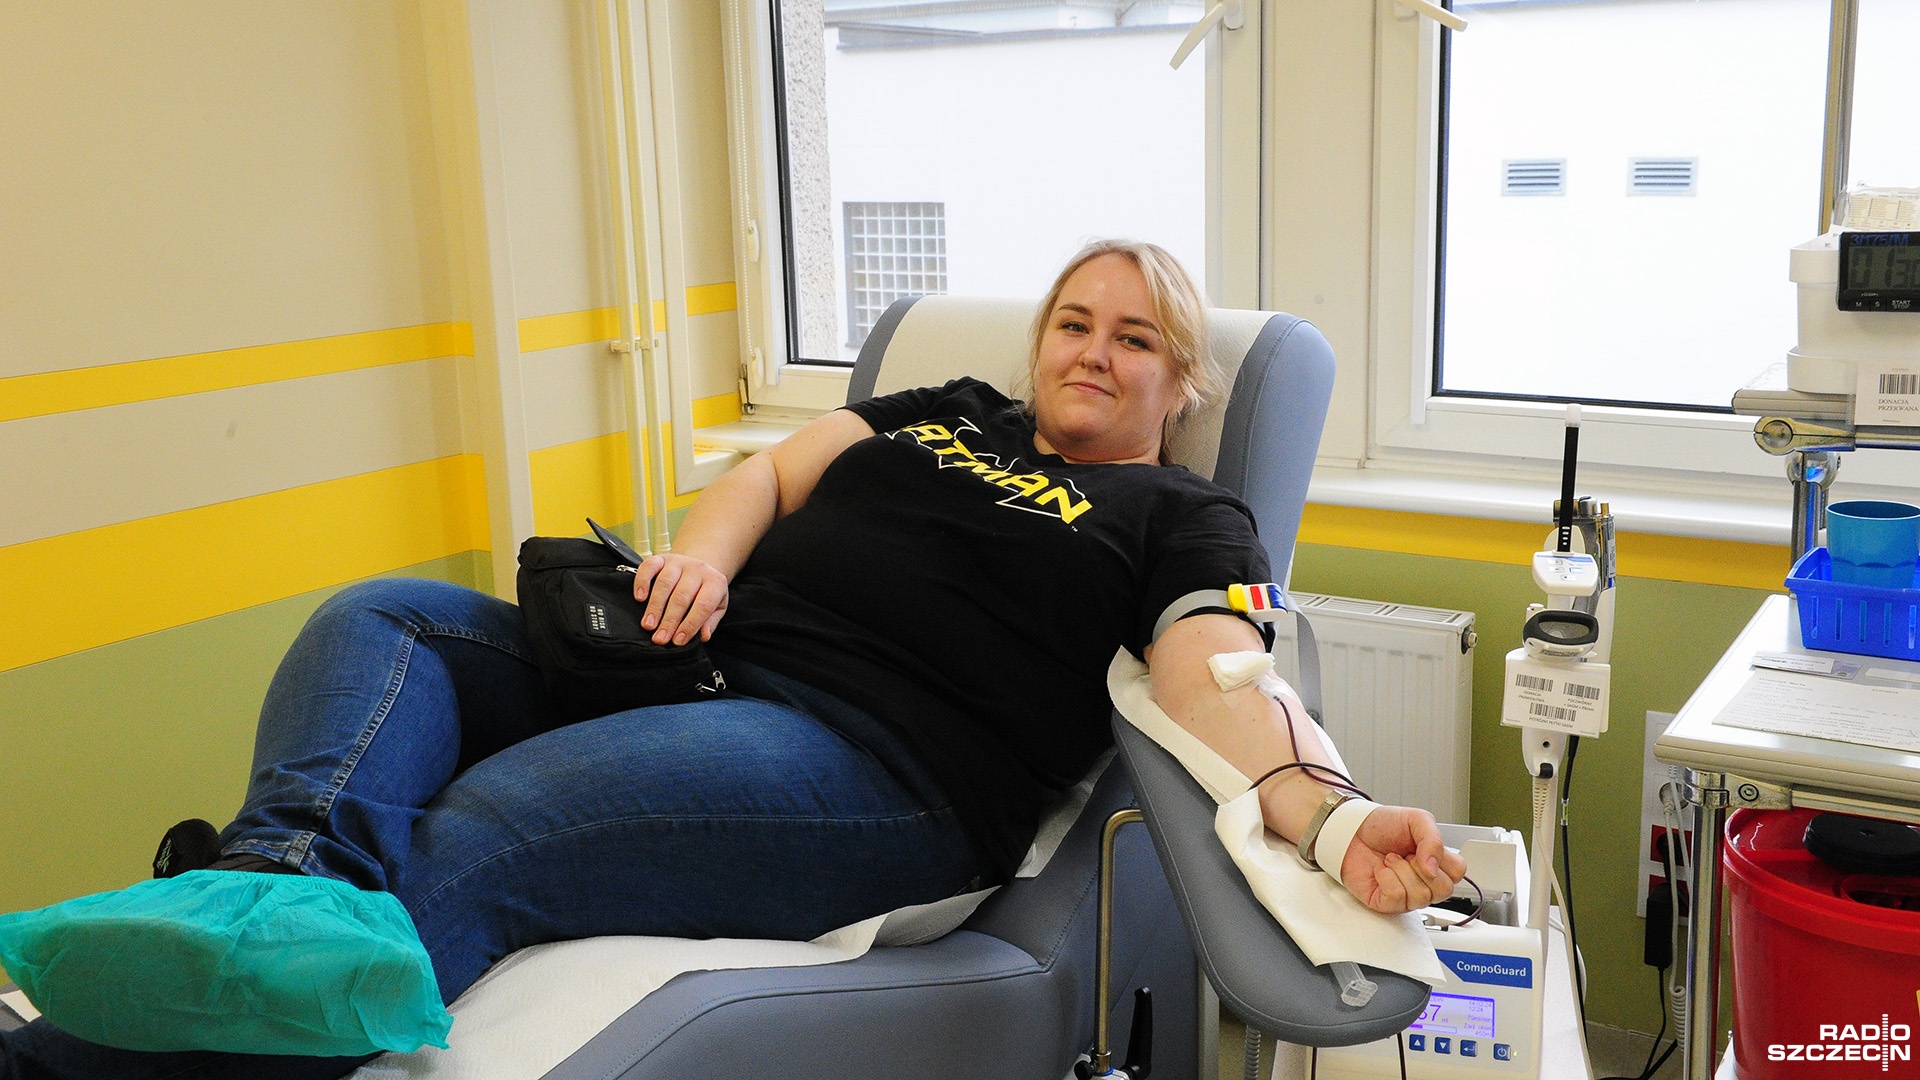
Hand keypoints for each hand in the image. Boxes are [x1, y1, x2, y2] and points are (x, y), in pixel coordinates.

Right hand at [631, 553, 728, 644]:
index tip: (678, 641)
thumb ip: (710, 622)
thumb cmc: (706, 593)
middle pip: (682, 596)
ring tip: (648, 626)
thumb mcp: (716, 608)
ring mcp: (679, 561)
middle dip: (669, 620)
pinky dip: (642, 581)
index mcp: (715, 582)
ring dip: (655, 607)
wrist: (699, 569)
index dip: (690, 624)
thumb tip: (703, 636)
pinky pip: (649, 566)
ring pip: (665, 583)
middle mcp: (698, 569)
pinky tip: (639, 598)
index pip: (703, 605)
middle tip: (660, 638)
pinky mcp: (661, 558)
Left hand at [1336, 805, 1466, 914]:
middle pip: (1444, 890)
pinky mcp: (1386, 903)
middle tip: (1406, 853)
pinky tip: (1381, 870)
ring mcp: (1407, 895)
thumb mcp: (1416, 819)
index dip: (1442, 860)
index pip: (1458, 873)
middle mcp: (1424, 882)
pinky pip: (1397, 898)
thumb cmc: (1383, 825)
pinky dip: (1386, 879)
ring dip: (1401, 871)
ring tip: (1390, 859)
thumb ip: (1433, 839)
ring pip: (1420, 897)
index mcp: (1436, 862)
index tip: (1423, 846)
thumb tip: (1433, 868)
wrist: (1351, 829)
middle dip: (1420, 867)